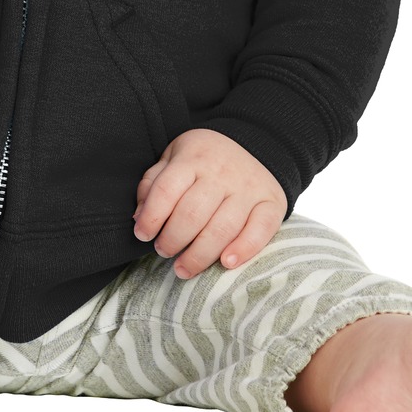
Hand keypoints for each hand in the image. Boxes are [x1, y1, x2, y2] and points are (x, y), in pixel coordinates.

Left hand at [132, 128, 287, 278]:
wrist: (255, 142)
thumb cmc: (204, 159)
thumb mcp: (173, 157)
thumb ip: (153, 184)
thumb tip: (139, 218)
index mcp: (193, 158)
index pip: (167, 190)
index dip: (151, 217)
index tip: (142, 235)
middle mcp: (222, 173)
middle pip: (193, 213)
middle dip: (172, 240)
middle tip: (163, 251)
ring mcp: (249, 188)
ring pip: (223, 228)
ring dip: (199, 255)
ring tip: (183, 268)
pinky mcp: (272, 203)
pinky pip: (260, 230)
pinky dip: (244, 249)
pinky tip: (226, 263)